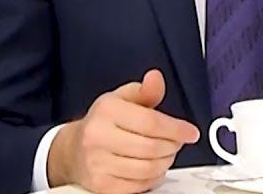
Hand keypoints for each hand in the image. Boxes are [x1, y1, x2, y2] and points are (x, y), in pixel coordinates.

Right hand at [49, 69, 200, 193]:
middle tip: (176, 142)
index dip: (177, 129)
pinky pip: (139, 186)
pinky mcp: (101, 186)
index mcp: (107, 111)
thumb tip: (156, 79)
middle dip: (172, 146)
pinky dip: (152, 178)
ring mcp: (98, 163)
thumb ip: (144, 91)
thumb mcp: (122, 99)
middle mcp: (98, 137)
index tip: (190, 132)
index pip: (151, 122)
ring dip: (165, 162)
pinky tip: (151, 168)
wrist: (72, 150)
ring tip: (165, 154)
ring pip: (148, 169)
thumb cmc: (101, 123)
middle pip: (152, 148)